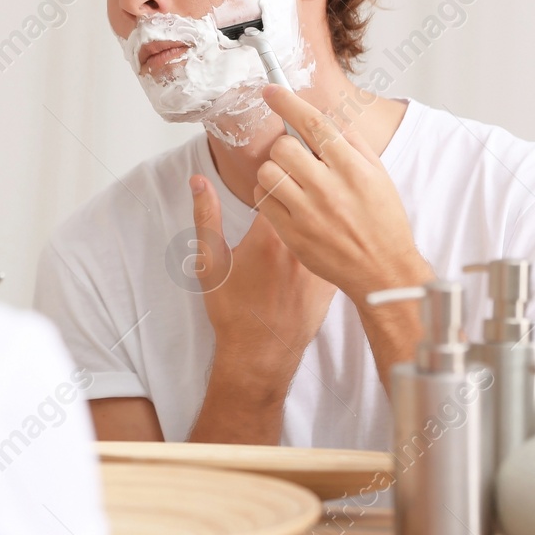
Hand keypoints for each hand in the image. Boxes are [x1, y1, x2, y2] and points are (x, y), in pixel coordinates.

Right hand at [188, 174, 334, 377]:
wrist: (260, 355)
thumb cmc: (233, 310)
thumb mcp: (211, 262)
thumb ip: (207, 216)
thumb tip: (199, 181)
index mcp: (269, 235)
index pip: (281, 185)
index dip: (276, 178)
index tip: (271, 179)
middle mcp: (301, 247)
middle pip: (306, 203)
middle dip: (297, 195)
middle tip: (286, 197)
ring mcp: (321, 265)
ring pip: (324, 226)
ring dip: (315, 220)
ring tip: (304, 221)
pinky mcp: (333, 282)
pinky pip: (335, 251)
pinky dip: (329, 245)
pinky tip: (318, 250)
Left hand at [253, 84, 431, 300]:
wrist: (383, 271)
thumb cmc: (383, 220)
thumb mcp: (378, 175)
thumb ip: (351, 143)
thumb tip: (323, 114)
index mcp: (353, 169)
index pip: (314, 123)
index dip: (288, 102)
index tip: (271, 90)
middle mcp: (329, 189)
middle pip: (283, 147)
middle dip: (285, 146)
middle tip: (297, 158)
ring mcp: (308, 214)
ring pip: (268, 172)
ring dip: (275, 171)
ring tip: (293, 181)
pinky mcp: (292, 235)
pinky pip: (262, 200)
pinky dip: (269, 194)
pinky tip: (287, 200)